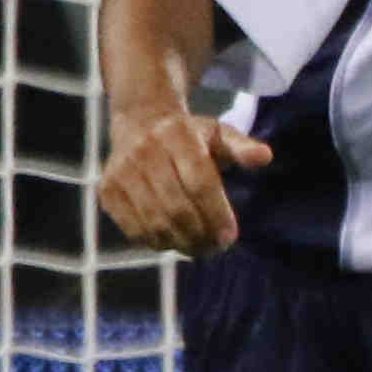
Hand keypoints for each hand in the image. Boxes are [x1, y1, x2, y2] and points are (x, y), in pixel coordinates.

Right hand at [96, 105, 269, 257]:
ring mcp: (121, 172)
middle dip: (201, 234)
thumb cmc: (190, 135)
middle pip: (176, 207)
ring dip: (180, 243)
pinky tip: (175, 242)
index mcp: (176, 134)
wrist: (140, 121)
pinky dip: (157, 242)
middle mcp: (144, 151)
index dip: (216, 213)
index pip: (199, 182)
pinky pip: (133, 228)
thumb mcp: (219, 133)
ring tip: (200, 249)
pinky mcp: (107, 190)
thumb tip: (264, 157)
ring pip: (154, 221)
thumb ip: (241, 147)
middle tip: (217, 248)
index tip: (230, 236)